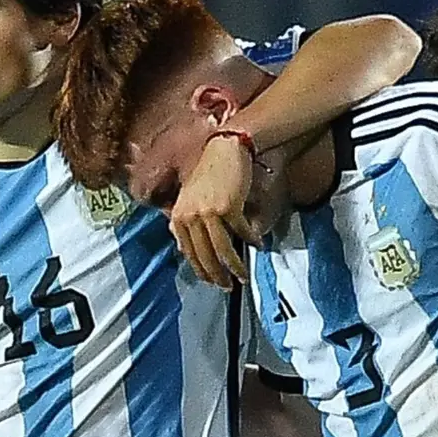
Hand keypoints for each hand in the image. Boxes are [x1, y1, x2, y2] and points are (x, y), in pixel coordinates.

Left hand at [169, 134, 260, 289]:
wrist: (224, 149)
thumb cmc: (209, 172)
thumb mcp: (189, 199)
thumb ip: (184, 223)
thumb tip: (182, 249)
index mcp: (179, 216)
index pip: (188, 252)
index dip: (201, 270)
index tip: (211, 281)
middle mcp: (190, 216)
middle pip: (204, 255)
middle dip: (217, 275)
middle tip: (228, 287)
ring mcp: (208, 213)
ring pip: (222, 250)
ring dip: (235, 267)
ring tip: (243, 277)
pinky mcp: (228, 208)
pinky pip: (241, 232)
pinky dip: (250, 240)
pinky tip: (258, 244)